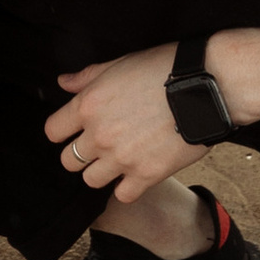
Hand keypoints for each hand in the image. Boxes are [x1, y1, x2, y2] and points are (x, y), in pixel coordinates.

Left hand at [45, 45, 189, 206]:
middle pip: (69, 161)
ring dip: (102, 172)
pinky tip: (137, 172)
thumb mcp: (120, 64)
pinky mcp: (146, 175)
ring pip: (91, 180)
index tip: (75, 130)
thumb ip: (87, 77)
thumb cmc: (164, 69)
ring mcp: (122, 158)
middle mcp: (99, 135)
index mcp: (88, 106)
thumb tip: (63, 83)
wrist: (206, 86)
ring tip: (119, 159)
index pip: (53, 131)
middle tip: (100, 146)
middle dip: (81, 154)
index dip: (63, 131)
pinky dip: (128, 187)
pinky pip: (122, 195)